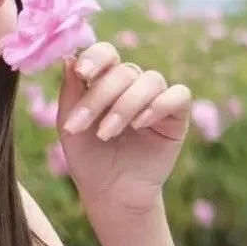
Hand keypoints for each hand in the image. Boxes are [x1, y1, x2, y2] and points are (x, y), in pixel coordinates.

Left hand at [57, 42, 191, 226]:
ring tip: (106, 133)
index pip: (105, 53)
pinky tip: (139, 125)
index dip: (95, 58)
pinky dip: (157, 106)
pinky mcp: (176, 115)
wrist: (110, 192)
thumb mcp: (70, 124)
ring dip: (124, 107)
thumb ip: (70, 92)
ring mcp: (155, 97)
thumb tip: (68, 55)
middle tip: (80, 125)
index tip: (81, 73)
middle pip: (123, 71)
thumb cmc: (87, 157)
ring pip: (149, 81)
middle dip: (98, 98)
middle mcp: (131, 84)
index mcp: (104, 80)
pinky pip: (178, 95)